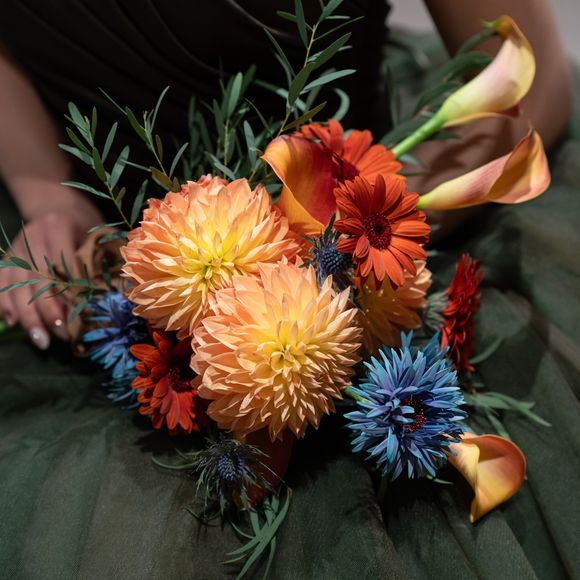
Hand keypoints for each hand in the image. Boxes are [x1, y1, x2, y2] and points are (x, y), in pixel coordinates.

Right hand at [0, 195, 102, 348]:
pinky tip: (13, 323)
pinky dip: (5, 303)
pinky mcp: (8, 257)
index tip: (79, 315)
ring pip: (16, 286)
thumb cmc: (85, 223)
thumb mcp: (98, 233)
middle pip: (36, 280)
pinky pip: (1, 282)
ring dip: (28, 316)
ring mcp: (17, 248)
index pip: (62, 264)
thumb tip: (114, 296)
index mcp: (58, 226)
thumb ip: (101, 259)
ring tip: (41, 340)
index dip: (70, 292)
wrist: (55, 202)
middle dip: (48, 311)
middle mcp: (33, 236)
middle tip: (61, 335)